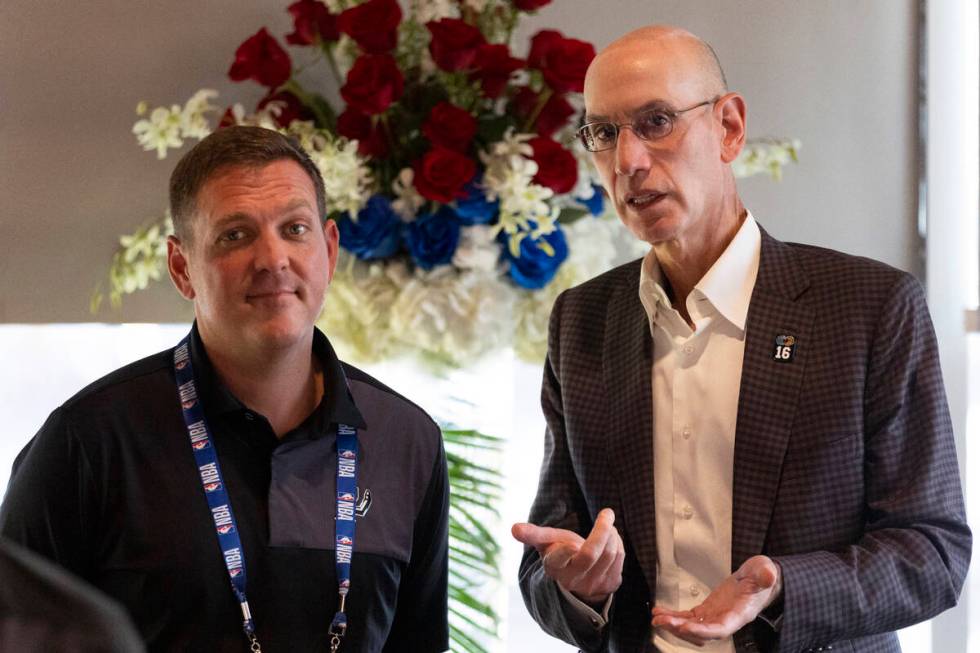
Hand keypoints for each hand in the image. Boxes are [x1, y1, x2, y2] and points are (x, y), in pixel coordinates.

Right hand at [512, 508, 624, 604]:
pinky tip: (611, 538)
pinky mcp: (610, 584)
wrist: (578, 581)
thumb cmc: (561, 553)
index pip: (558, 560)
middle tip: (607, 512)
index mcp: (553, 567)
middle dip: (602, 530)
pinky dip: (618, 542)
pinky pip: (620, 558)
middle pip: (590, 554)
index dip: (565, 552)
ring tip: (607, 525)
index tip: (572, 544)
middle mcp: (573, 579)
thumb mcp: (546, 543)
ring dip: (611, 533)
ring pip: (609, 553)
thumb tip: (513, 528)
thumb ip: (532, 534)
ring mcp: (593, 584)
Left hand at [651, 555, 781, 645]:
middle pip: (701, 633)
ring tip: (657, 618)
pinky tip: (660, 612)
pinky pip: (688, 617)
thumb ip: (766, 575)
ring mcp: (715, 616)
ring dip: (674, 625)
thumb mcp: (765, 571)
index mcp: (740, 614)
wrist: (759, 578)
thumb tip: (768, 576)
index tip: (685, 627)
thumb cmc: (762, 576)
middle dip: (681, 629)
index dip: (703, 630)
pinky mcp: (707, 610)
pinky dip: (674, 616)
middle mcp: (726, 620)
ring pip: (692, 627)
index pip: (720, 628)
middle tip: (662, 621)